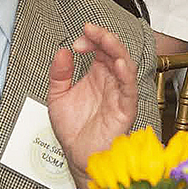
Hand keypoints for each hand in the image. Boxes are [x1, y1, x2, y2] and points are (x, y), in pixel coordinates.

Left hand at [48, 23, 139, 185]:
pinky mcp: (125, 109)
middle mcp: (110, 82)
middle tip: (90, 31)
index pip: (100, 49)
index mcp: (97, 76)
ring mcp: (118, 94)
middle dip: (103, 38)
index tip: (77, 42)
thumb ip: (59, 74)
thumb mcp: (58, 97)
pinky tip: (119, 63)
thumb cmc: (74, 130)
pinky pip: (130, 89)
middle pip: (114, 52)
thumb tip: (62, 52)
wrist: (78, 157)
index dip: (91, 40)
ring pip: (125, 65)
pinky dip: (126, 75)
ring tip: (105, 39)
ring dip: (117, 50)